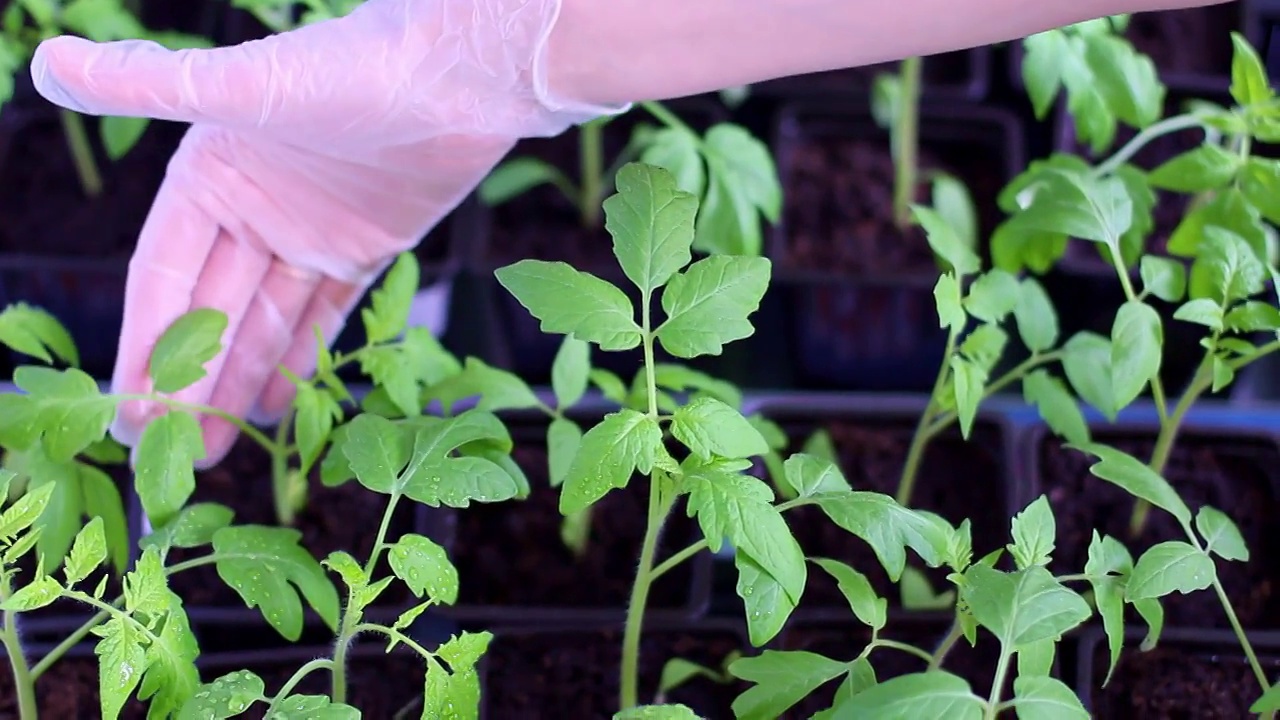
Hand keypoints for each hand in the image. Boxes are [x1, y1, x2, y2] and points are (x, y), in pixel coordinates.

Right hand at [29, 0, 621, 466]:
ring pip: (263, 323)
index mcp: (209, 175)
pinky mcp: (366, 249)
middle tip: (166, 459)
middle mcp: (253, 208)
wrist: (463, 73)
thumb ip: (149, 87)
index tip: (131, 413)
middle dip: (188, 384)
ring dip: (237, 384)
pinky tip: (276, 412)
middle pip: (211, 312)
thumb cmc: (353, 69)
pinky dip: (301, 362)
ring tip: (210, 453)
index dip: (145, 345)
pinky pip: (323, 318)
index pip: (164, 277)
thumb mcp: (244, 87)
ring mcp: (310, 232)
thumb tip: (45, 62)